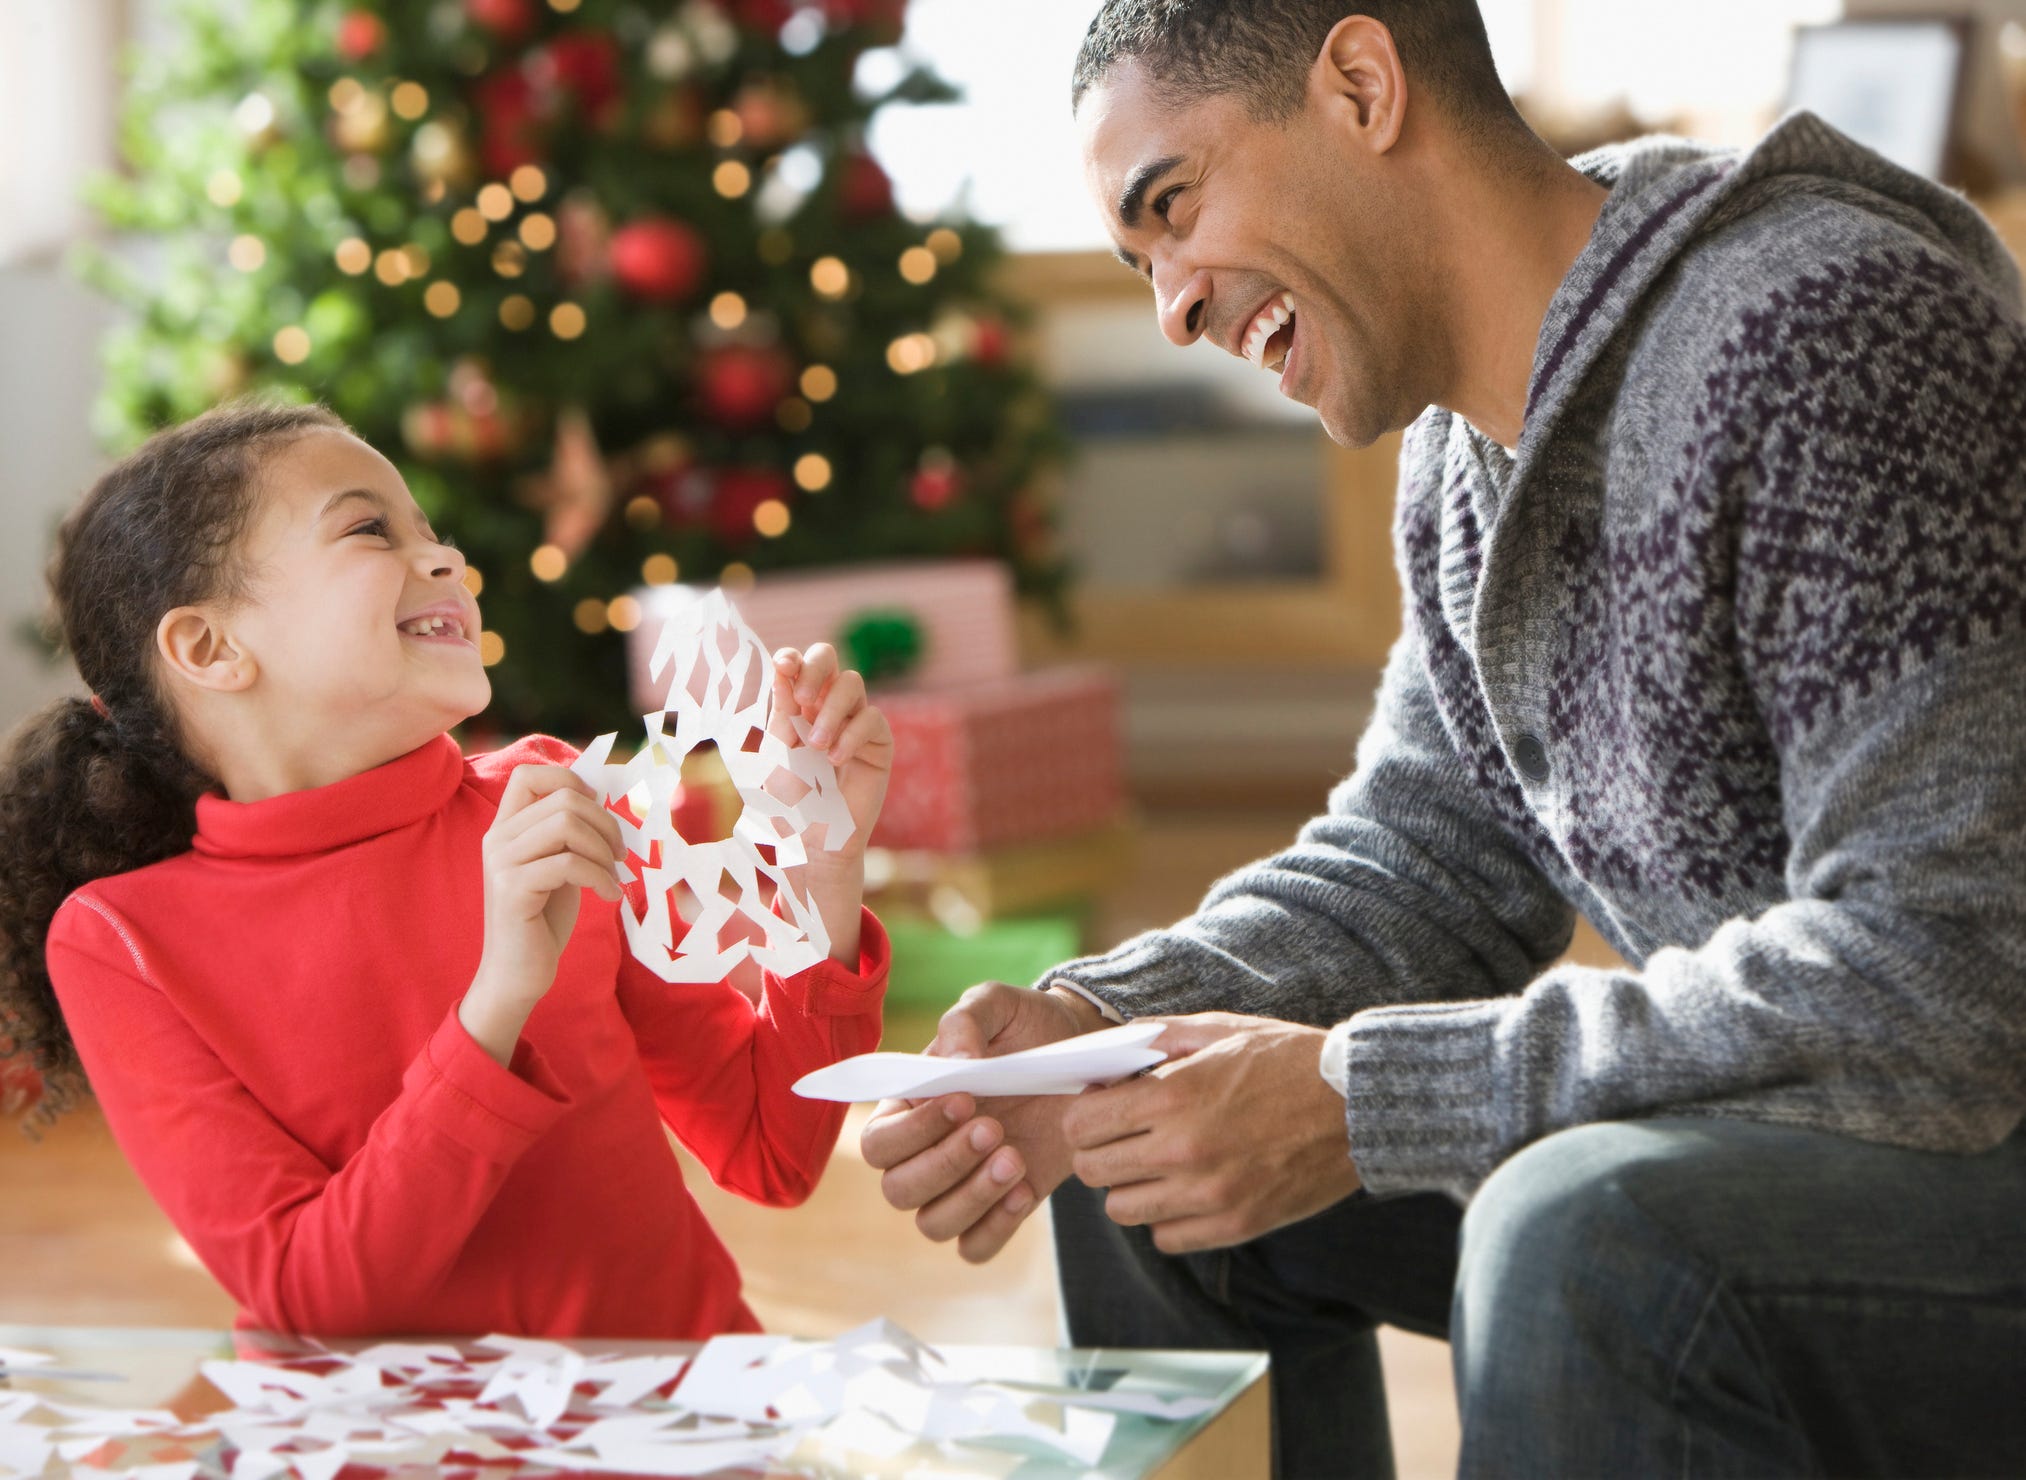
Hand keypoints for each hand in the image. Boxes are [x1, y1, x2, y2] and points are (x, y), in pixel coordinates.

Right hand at [462, 764, 623, 1064]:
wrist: (518, 973)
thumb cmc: (543, 919)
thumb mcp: (558, 865)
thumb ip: (568, 833)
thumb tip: (603, 797)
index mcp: (505, 827)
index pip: (528, 774)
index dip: (570, 780)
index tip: (598, 810)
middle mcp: (497, 838)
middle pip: (563, 799)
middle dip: (605, 822)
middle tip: (621, 853)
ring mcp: (501, 863)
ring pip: (567, 825)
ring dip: (604, 849)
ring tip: (614, 873)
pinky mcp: (512, 889)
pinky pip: (569, 863)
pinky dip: (600, 877)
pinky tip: (609, 895)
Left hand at [770, 644, 891, 964]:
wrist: (811, 843)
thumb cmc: (788, 802)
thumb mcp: (777, 753)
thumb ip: (781, 712)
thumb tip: (782, 668)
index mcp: (797, 705)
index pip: (799, 665)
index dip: (792, 658)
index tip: (782, 665)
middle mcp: (827, 707)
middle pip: (830, 659)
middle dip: (815, 670)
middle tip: (800, 699)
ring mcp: (855, 722)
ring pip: (852, 684)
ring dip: (832, 710)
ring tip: (815, 746)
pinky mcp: (878, 745)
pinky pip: (872, 720)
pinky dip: (851, 735)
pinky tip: (835, 760)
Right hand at [861, 983, 1106, 1262]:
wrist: (1083, 1055)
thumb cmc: (1027, 1026)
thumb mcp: (998, 1005)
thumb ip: (966, 1020)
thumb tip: (956, 1062)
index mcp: (909, 1107)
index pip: (879, 1142)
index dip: (914, 1131)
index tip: (964, 1099)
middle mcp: (926, 1153)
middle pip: (898, 1190)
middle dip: (945, 1164)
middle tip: (995, 1128)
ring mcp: (962, 1185)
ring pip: (934, 1224)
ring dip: (972, 1198)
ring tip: (1015, 1158)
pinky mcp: (1000, 1207)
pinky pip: (976, 1247)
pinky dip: (996, 1227)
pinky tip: (1026, 1189)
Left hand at [1062, 1013, 1359, 1253]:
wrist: (1358, 1104)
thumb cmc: (1286, 1060)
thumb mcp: (1218, 1029)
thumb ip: (1153, 1039)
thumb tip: (1101, 1058)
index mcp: (1172, 1096)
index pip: (1081, 1125)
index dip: (1084, 1114)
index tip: (1104, 1108)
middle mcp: (1183, 1151)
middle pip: (1092, 1172)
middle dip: (1100, 1150)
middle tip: (1128, 1135)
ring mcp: (1209, 1195)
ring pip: (1122, 1211)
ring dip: (1131, 1186)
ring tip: (1159, 1162)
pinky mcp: (1235, 1225)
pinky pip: (1166, 1237)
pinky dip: (1168, 1217)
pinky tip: (1189, 1188)